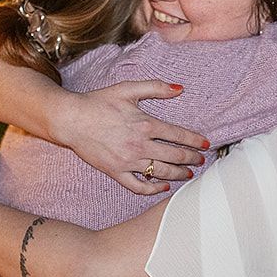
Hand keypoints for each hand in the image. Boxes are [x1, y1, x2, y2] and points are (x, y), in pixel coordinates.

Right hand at [55, 81, 208, 195]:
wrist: (71, 119)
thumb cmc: (98, 102)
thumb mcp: (128, 88)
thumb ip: (156, 87)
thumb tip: (180, 89)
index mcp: (145, 124)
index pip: (179, 135)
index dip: (196, 141)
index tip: (206, 144)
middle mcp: (140, 145)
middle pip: (175, 156)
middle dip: (191, 159)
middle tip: (200, 160)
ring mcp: (128, 161)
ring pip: (161, 173)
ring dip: (179, 174)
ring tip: (189, 174)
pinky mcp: (116, 172)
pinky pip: (138, 186)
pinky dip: (153, 189)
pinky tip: (163, 186)